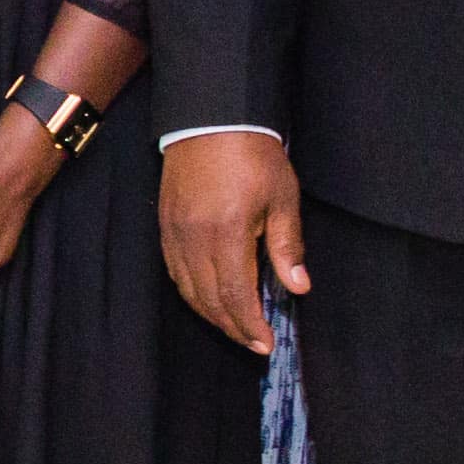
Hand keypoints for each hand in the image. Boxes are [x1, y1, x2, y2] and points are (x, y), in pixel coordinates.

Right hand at [159, 131, 309, 354]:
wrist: (212, 120)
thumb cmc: (254, 156)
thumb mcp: (283, 198)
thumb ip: (287, 246)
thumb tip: (297, 287)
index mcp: (227, 232)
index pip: (234, 293)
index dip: (249, 324)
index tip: (266, 343)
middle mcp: (194, 238)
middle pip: (209, 299)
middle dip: (232, 327)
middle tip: (254, 344)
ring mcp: (175, 233)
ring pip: (188, 290)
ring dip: (211, 315)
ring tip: (235, 328)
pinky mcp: (165, 226)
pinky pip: (175, 272)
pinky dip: (192, 294)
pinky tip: (208, 299)